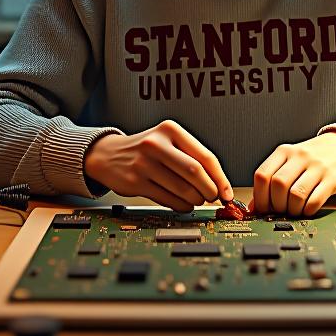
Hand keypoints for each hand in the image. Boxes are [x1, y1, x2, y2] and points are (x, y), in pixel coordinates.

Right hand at [83, 119, 233, 212]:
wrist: (108, 154)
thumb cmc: (145, 149)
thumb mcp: (167, 141)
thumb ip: (191, 156)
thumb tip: (219, 184)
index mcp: (170, 130)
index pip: (205, 156)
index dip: (220, 178)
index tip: (227, 192)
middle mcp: (157, 144)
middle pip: (195, 173)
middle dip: (209, 190)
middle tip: (213, 197)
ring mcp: (144, 163)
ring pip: (182, 189)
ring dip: (195, 200)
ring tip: (197, 199)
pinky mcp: (135, 182)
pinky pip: (167, 199)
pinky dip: (181, 206)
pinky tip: (183, 204)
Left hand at [252, 132, 335, 215]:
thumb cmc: (310, 158)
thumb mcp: (289, 161)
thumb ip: (271, 180)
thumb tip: (254, 207)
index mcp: (284, 151)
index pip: (262, 175)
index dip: (259, 197)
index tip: (262, 209)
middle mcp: (299, 157)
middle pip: (278, 185)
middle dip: (276, 205)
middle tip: (280, 210)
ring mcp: (317, 167)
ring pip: (296, 194)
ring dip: (292, 210)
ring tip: (294, 210)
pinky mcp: (332, 179)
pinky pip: (315, 200)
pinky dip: (307, 210)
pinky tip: (307, 209)